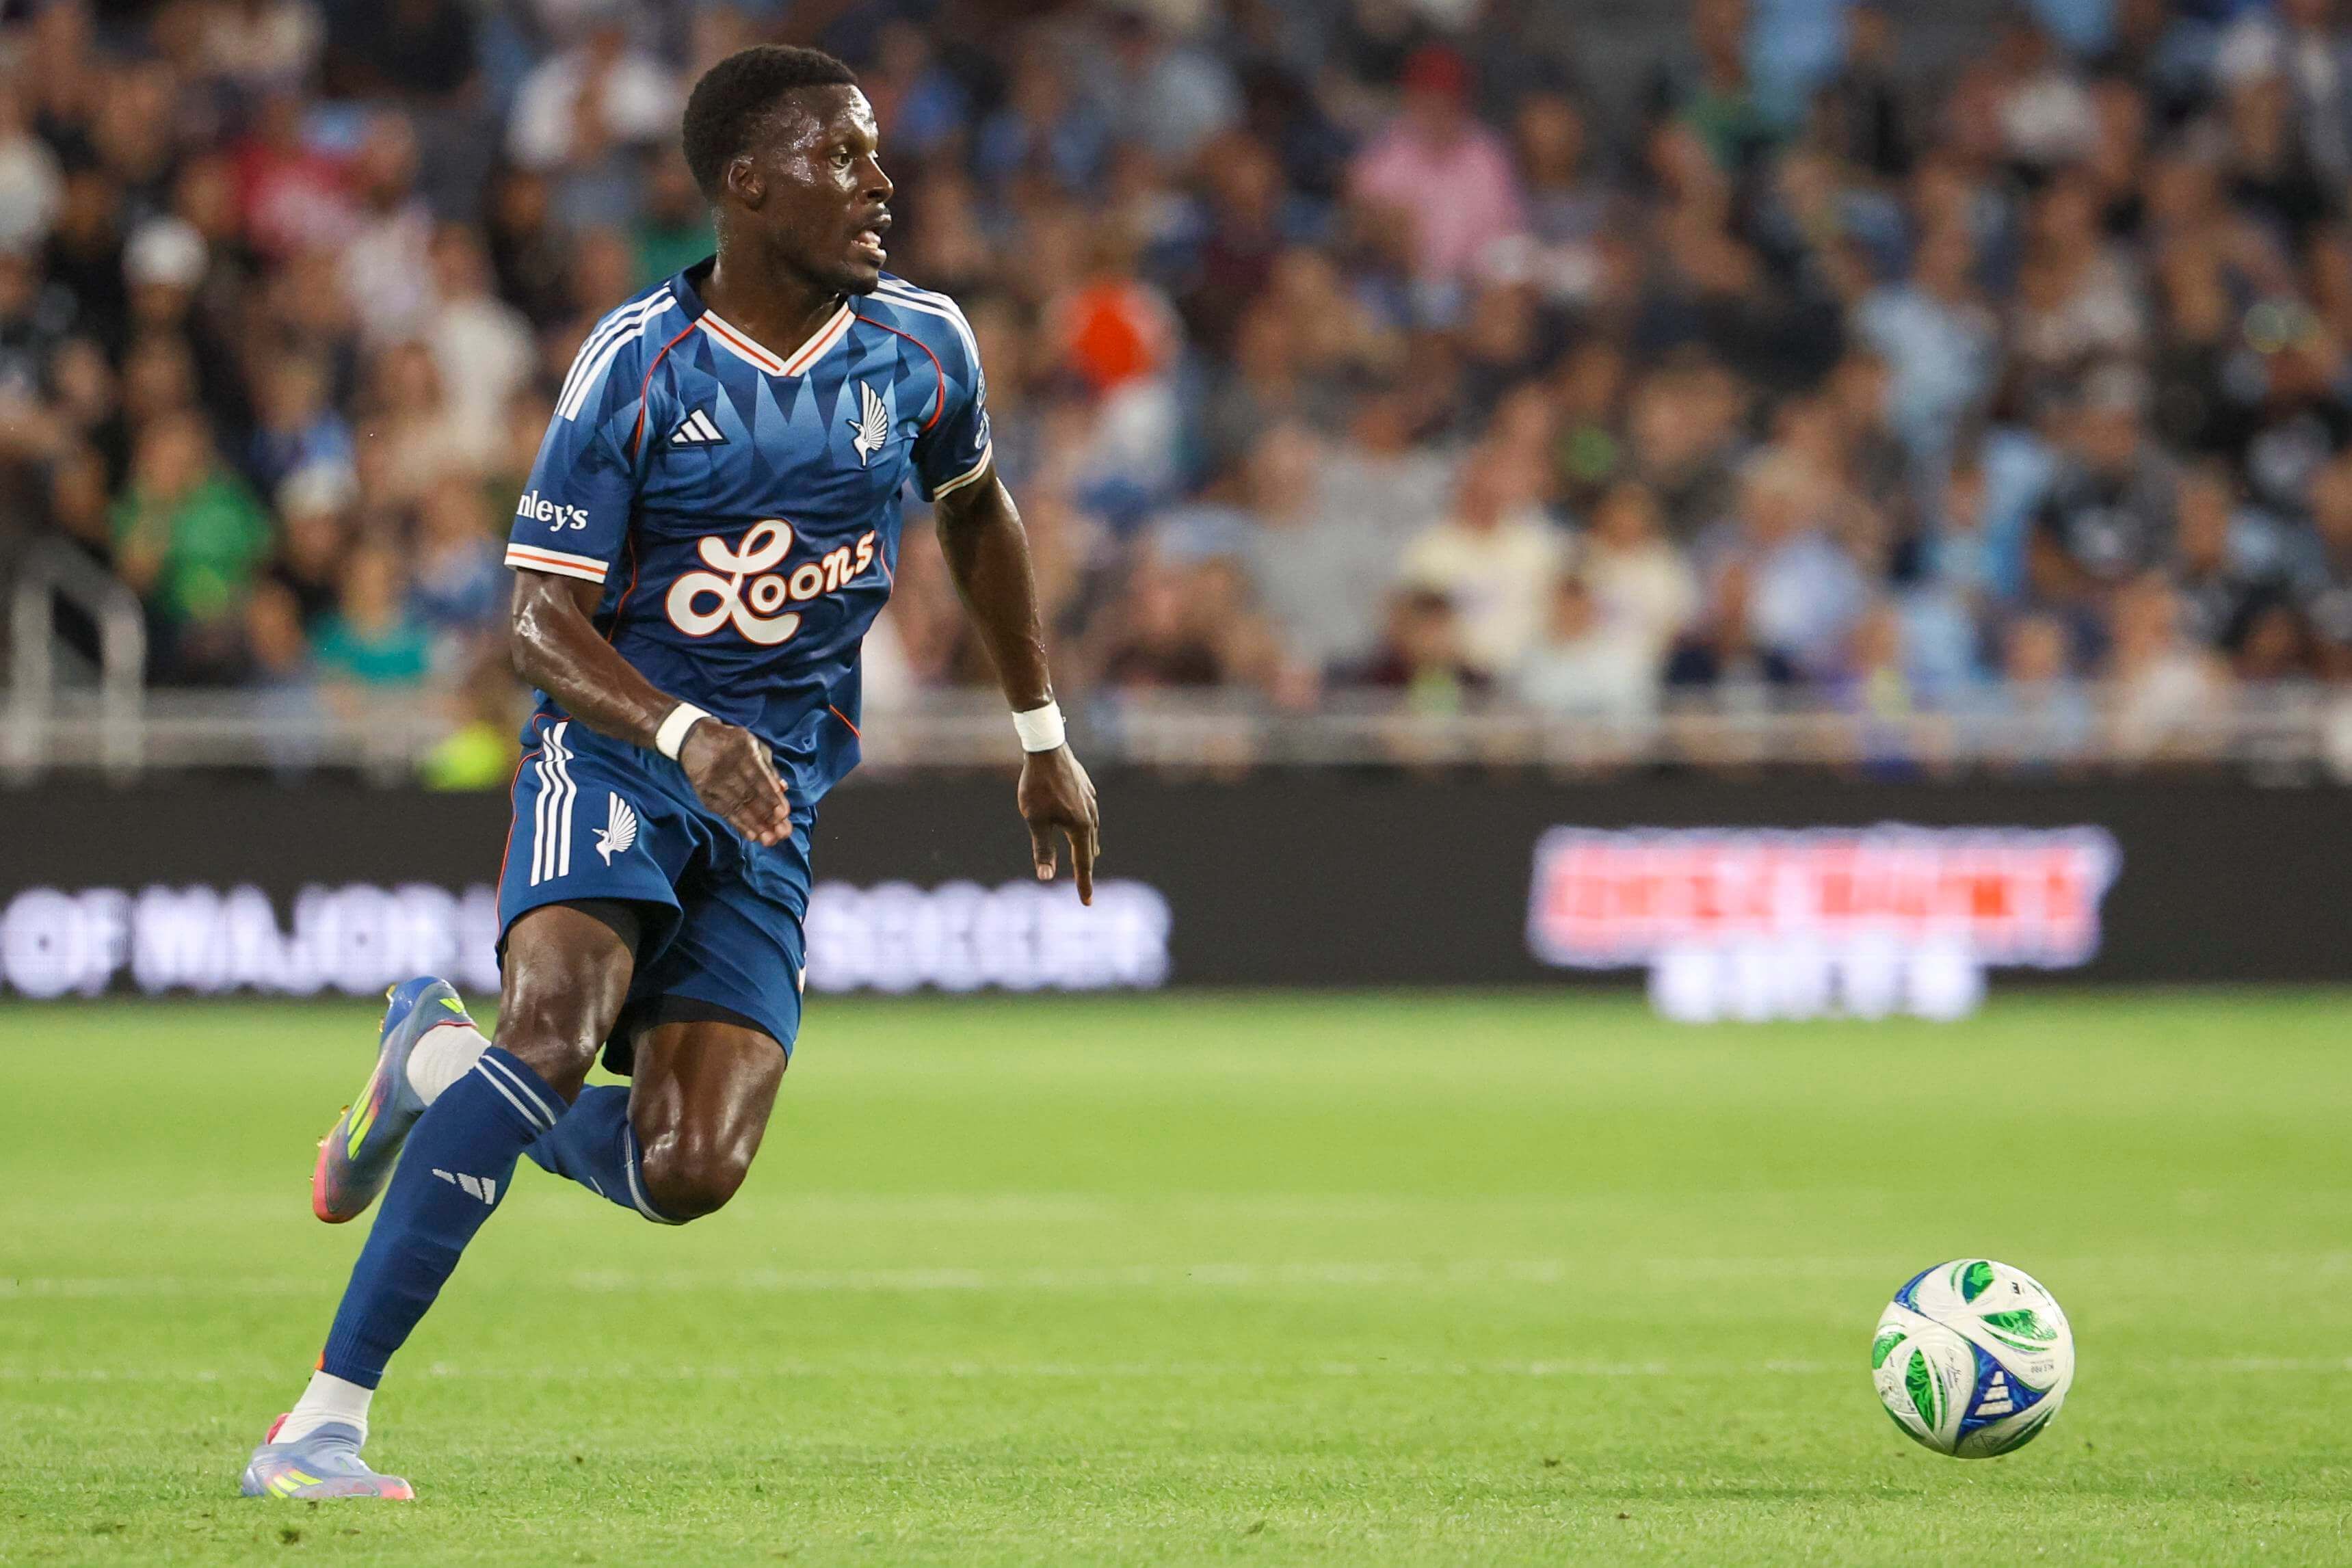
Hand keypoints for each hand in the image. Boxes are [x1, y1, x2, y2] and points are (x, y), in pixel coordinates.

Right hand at [680, 719, 792, 844]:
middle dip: (766, 815)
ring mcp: (712, 781)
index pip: (759, 777)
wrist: (692, 738)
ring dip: (754, 824)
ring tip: (769, 839)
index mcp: (742, 750)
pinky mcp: (703, 792)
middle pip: (748, 794)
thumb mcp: (752, 744)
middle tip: (782, 832)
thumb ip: (768, 766)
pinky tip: (752, 835)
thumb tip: (783, 788)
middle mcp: (726, 766)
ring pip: (736, 806)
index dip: (771, 796)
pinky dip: (739, 824)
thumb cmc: (731, 742)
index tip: (784, 813)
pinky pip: (723, 811)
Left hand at [1018, 745, 1098, 903]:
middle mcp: (1091, 815)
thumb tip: (1045, 877)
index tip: (1086, 902)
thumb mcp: (1035, 820)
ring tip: (1086, 857)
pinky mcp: (1087, 789)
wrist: (1047, 748)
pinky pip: (1089, 815)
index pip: (1083, 863)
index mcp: (1080, 827)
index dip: (1083, 884)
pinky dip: (1085, 827)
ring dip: (1087, 846)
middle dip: (1085, 866)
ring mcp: (1091, 801)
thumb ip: (1042, 849)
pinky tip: (1082, 823)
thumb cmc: (1038, 786)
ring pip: (1091, 831)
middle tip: (1083, 884)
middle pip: (1089, 848)